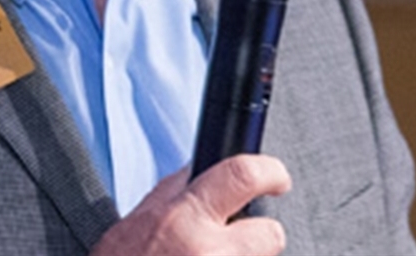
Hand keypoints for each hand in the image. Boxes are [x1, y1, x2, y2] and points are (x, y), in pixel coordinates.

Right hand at [92, 154, 291, 255]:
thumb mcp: (139, 220)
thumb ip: (175, 192)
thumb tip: (201, 169)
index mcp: (184, 217)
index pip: (243, 176)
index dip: (270, 171)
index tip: (276, 177)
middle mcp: (208, 251)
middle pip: (270, 234)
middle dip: (262, 236)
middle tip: (241, 240)